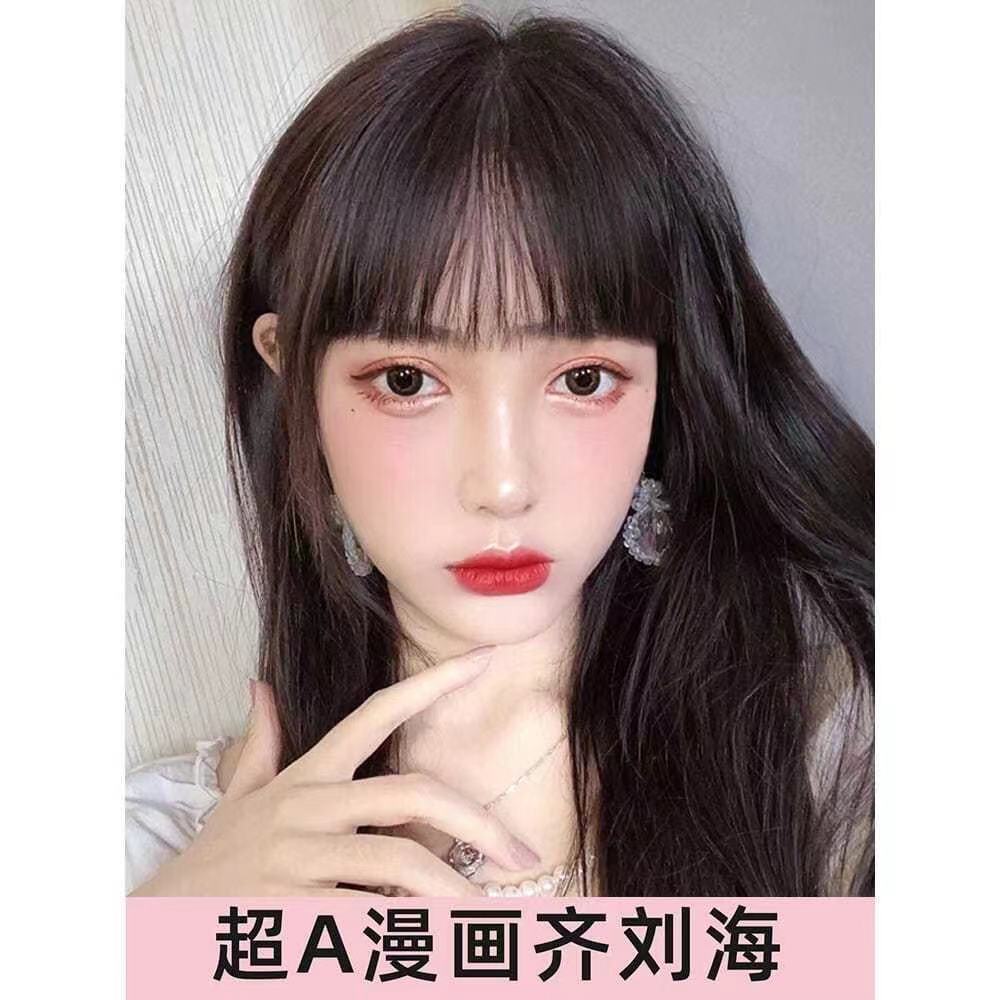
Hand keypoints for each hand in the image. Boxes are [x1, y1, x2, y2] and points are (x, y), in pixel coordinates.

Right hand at [128, 646, 539, 896]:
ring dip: (454, 890)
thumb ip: (260, 744)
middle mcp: (309, 808)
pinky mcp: (292, 908)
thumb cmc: (213, 860)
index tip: (483, 662)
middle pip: (412, 793)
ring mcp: (300, 857)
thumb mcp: (237, 796)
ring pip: (399, 860)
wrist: (158, 925)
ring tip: (492, 916)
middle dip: (476, 821)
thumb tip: (259, 686)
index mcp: (307, 777)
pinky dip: (406, 928)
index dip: (431, 684)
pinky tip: (435, 944)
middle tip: (521, 849)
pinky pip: (368, 915)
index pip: (375, 713)